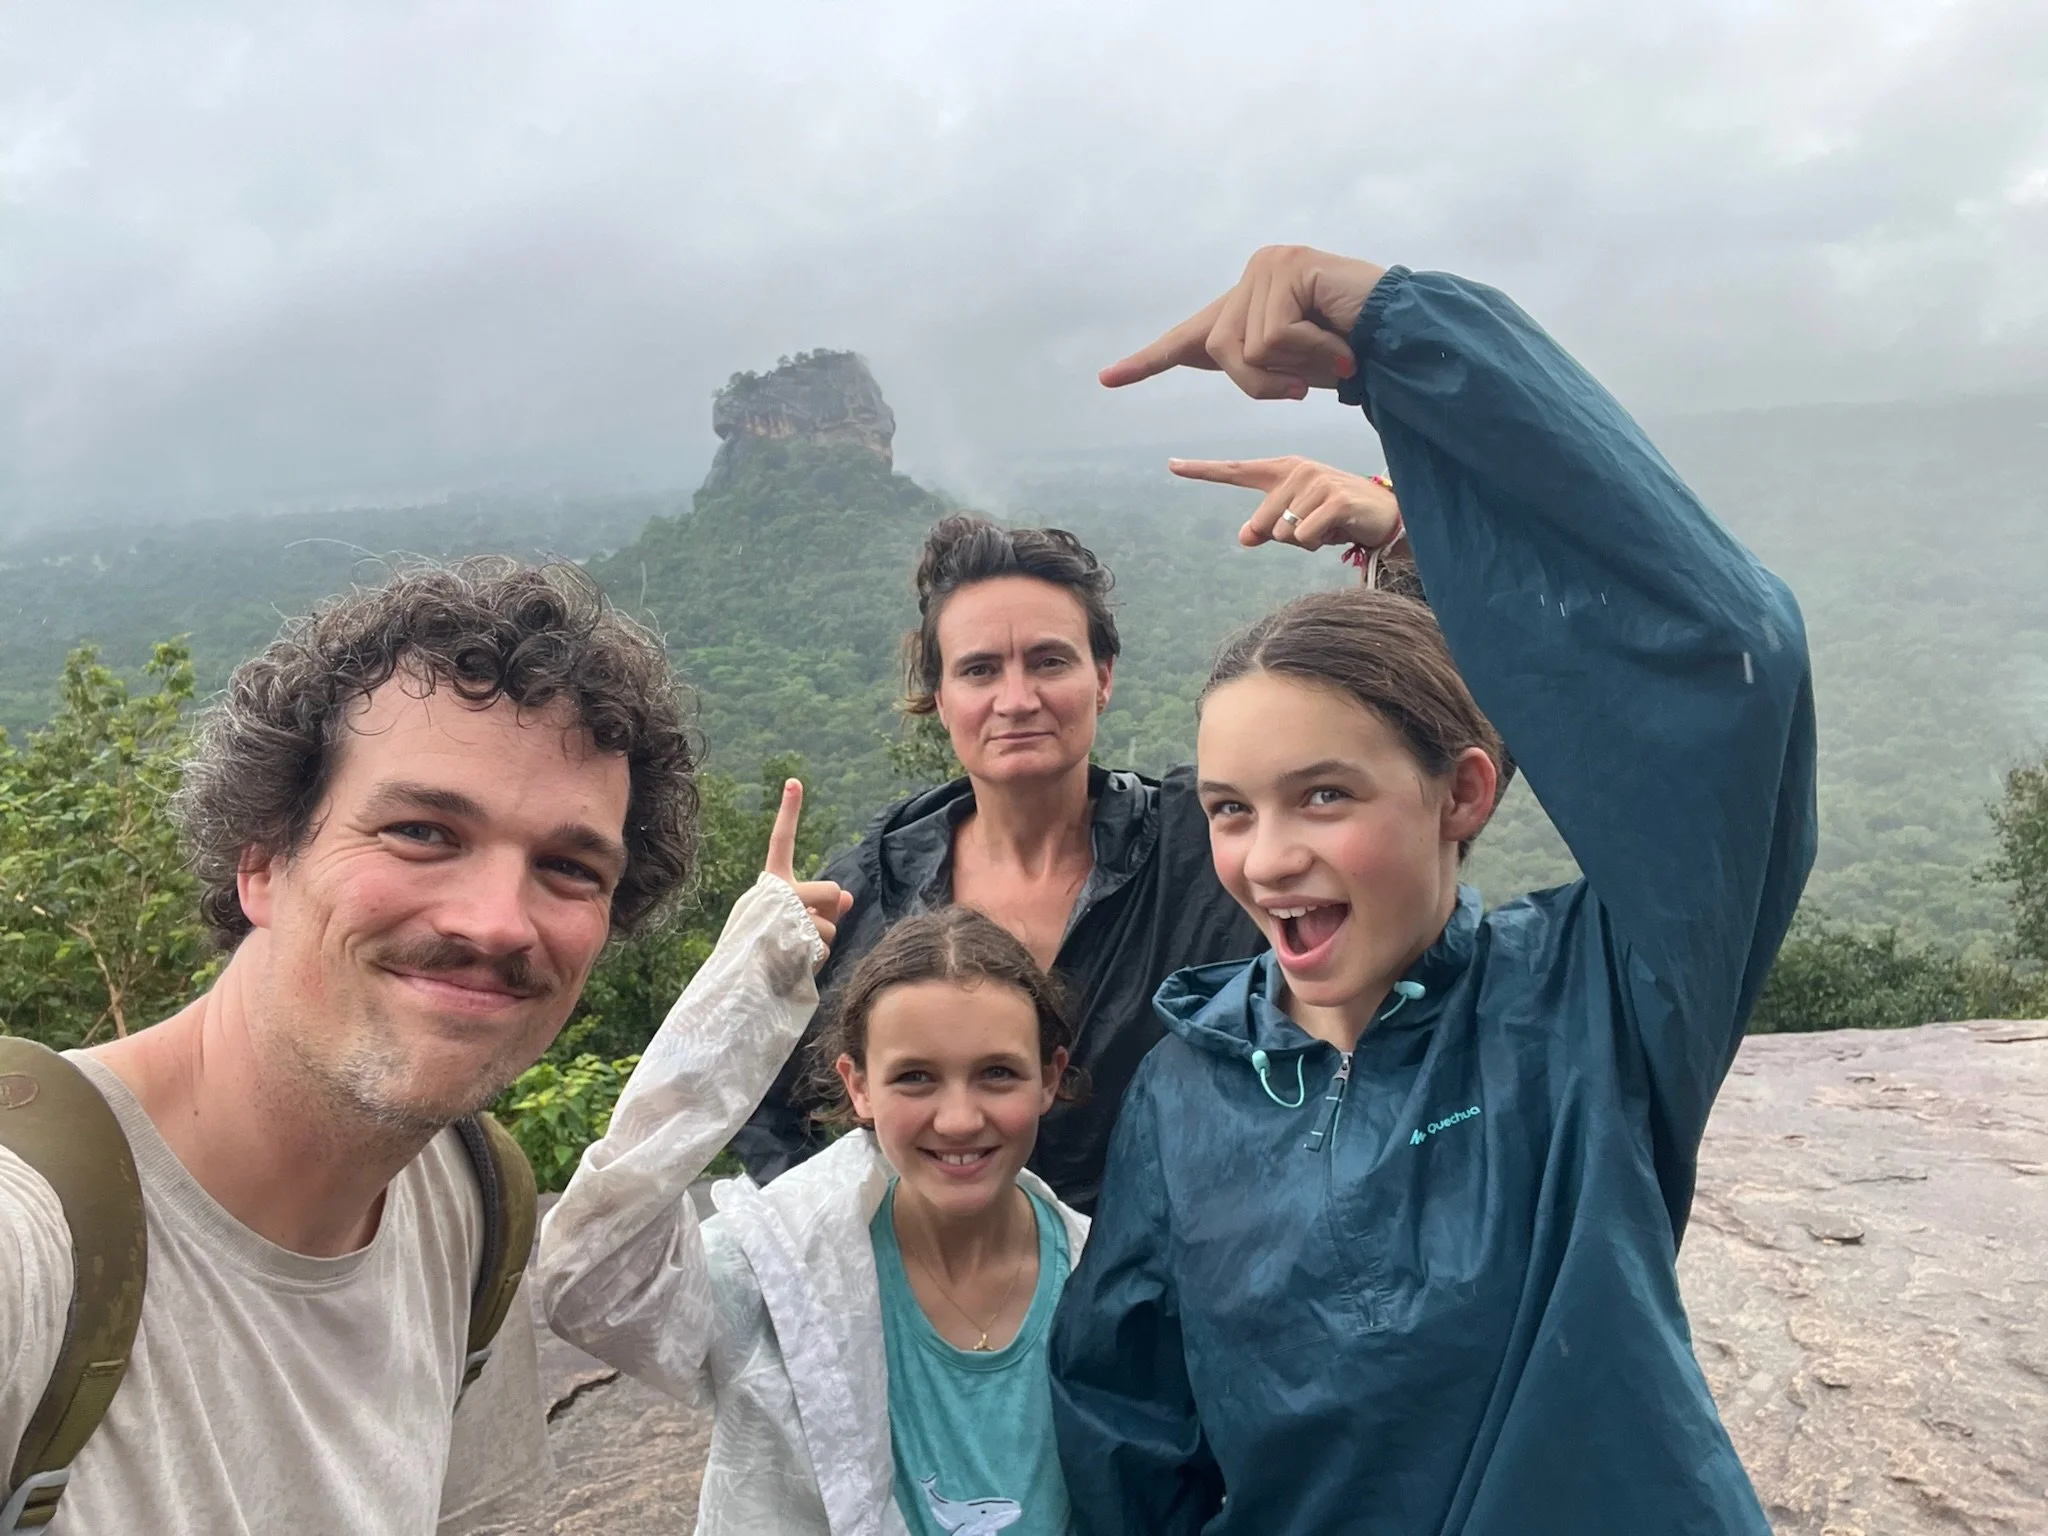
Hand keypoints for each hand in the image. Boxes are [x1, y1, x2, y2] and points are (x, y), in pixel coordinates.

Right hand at [764, 779, 852, 968]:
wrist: (736, 987)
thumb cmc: (764, 956)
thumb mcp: (790, 925)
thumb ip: (819, 908)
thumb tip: (849, 896)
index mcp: (770, 885)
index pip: (781, 842)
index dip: (789, 812)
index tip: (795, 781)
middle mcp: (774, 892)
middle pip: (831, 890)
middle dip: (829, 914)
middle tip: (804, 934)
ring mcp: (782, 913)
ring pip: (832, 924)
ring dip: (822, 943)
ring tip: (792, 954)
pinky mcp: (791, 937)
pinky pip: (825, 947)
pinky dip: (817, 960)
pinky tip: (793, 966)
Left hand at [1100, 245, 1388, 399]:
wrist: (1404, 336)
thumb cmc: (1356, 354)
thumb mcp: (1294, 370)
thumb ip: (1258, 364)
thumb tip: (1227, 356)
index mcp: (1248, 303)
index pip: (1191, 336)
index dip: (1149, 361)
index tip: (1107, 379)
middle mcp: (1254, 275)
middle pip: (1219, 352)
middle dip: (1262, 383)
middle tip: (1307, 385)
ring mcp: (1269, 266)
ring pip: (1244, 349)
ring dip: (1291, 370)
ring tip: (1332, 356)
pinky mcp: (1288, 267)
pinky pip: (1273, 337)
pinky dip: (1312, 354)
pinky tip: (1341, 344)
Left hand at [1169, 456, 1402, 552]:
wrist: (1384, 514)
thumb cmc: (1335, 517)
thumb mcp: (1297, 524)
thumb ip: (1267, 528)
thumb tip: (1245, 537)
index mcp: (1282, 470)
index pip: (1235, 471)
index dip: (1202, 470)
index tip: (1172, 465)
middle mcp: (1296, 470)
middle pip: (1262, 522)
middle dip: (1283, 537)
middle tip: (1313, 528)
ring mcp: (1316, 481)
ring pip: (1284, 533)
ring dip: (1305, 542)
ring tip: (1327, 526)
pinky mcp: (1334, 498)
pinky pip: (1305, 537)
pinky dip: (1318, 543)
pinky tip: (1337, 529)